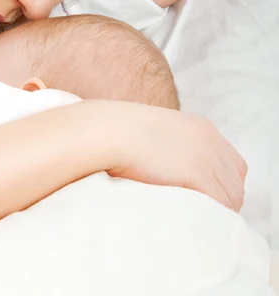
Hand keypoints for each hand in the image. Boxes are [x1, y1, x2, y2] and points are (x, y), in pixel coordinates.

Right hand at [101, 102, 246, 210]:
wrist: (110, 131)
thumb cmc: (121, 134)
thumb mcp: (158, 133)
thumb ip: (175, 147)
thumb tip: (174, 171)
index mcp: (202, 128)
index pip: (234, 165)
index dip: (224, 184)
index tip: (208, 197)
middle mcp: (211, 140)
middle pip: (236, 183)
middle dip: (223, 200)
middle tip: (200, 214)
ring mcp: (206, 156)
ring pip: (232, 197)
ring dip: (217, 210)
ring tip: (195, 219)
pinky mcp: (198, 174)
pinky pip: (220, 204)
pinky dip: (211, 215)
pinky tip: (192, 219)